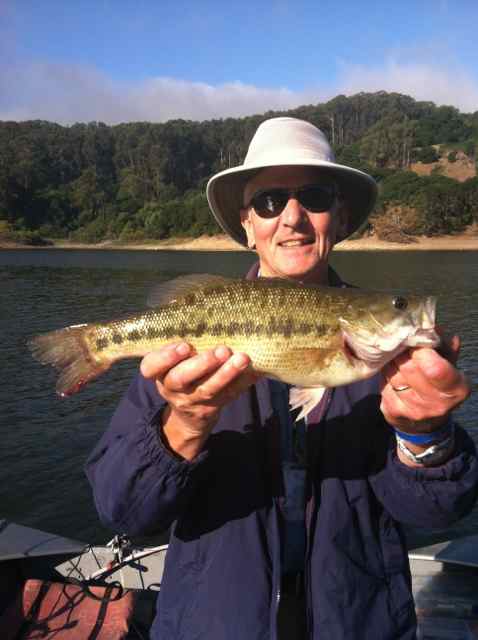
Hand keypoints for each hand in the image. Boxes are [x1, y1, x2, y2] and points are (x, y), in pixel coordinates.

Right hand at [140, 342, 257, 458]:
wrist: (189, 409)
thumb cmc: (181, 367)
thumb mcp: (172, 358)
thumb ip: (178, 336)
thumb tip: (187, 304)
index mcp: (159, 371)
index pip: (151, 367)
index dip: (165, 358)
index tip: (183, 346)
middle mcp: (172, 387)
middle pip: (182, 378)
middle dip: (202, 364)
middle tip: (221, 350)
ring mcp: (193, 400)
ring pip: (208, 389)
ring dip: (226, 373)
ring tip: (242, 358)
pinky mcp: (213, 407)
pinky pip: (229, 394)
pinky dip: (243, 382)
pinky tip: (256, 370)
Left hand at [380, 332, 469, 434]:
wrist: (425, 421)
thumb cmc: (437, 384)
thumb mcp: (447, 365)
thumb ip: (443, 346)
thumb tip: (434, 327)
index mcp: (455, 389)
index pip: (435, 368)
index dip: (422, 350)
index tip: (417, 341)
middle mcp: (435, 404)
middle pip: (409, 367)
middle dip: (404, 352)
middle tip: (403, 345)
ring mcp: (413, 410)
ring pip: (392, 373)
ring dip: (392, 362)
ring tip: (397, 359)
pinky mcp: (393, 412)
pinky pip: (382, 383)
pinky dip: (385, 375)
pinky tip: (391, 373)